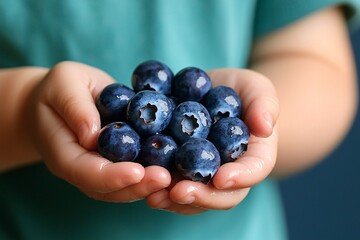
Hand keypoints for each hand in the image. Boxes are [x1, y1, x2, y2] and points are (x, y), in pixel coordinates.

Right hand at [27, 61, 170, 201]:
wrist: (63, 98)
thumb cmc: (58, 88)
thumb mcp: (63, 84)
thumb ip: (75, 107)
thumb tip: (93, 135)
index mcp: (64, 154)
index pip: (86, 173)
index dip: (111, 176)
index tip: (137, 172)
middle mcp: (84, 169)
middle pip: (109, 188)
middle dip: (138, 185)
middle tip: (165, 178)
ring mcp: (102, 168)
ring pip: (125, 187)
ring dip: (149, 185)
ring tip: (174, 178)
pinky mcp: (119, 160)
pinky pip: (136, 170)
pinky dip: (154, 171)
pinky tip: (175, 167)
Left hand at [146, 68, 278, 213]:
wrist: (212, 92)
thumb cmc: (240, 91)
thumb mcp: (256, 88)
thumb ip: (264, 104)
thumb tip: (265, 127)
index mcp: (253, 155)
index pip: (254, 170)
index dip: (240, 177)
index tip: (221, 179)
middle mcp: (229, 172)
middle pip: (222, 194)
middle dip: (202, 196)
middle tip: (180, 192)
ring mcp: (203, 174)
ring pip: (194, 196)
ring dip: (174, 200)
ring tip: (154, 196)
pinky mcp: (179, 168)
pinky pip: (171, 183)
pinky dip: (157, 186)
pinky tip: (141, 180)